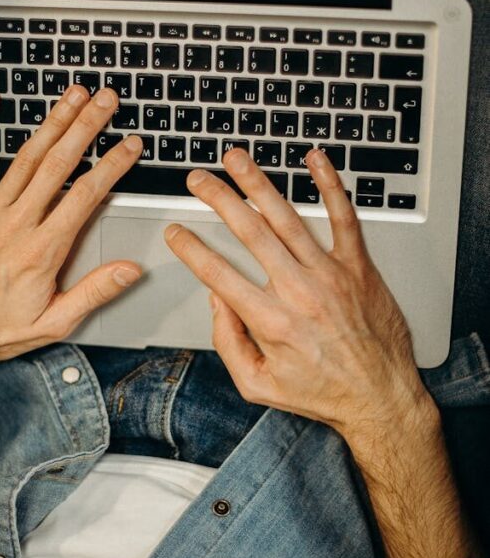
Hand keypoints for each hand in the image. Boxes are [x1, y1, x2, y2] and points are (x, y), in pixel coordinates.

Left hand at [0, 84, 142, 395]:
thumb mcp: (54, 322)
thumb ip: (94, 291)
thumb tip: (130, 271)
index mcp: (42, 250)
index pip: (86, 195)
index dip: (113, 165)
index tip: (130, 145)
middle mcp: (16, 224)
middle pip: (59, 164)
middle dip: (86, 127)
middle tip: (106, 101)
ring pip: (25, 156)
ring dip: (51, 121)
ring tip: (72, 95)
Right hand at [165, 148, 435, 450]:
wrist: (381, 397)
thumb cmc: (322, 393)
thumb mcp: (258, 385)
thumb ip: (229, 343)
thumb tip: (216, 302)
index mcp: (271, 322)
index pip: (218, 274)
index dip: (190, 249)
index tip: (176, 232)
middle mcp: (300, 293)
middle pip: (250, 233)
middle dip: (218, 200)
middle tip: (199, 180)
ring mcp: (331, 275)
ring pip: (288, 218)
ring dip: (258, 184)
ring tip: (237, 160)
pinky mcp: (358, 267)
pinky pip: (344, 218)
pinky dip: (330, 186)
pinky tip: (315, 161)